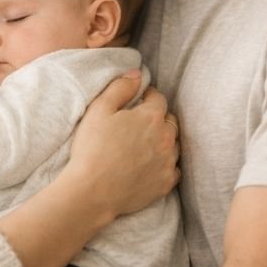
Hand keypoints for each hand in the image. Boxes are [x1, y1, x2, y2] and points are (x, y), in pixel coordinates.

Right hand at [67, 72, 179, 219]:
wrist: (92, 192)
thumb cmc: (92, 149)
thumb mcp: (99, 109)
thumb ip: (120, 87)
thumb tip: (136, 74)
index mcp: (151, 117)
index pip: (158, 98)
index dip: (148, 96)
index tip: (138, 99)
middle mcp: (166, 138)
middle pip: (170, 120)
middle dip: (158, 116)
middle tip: (141, 121)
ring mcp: (168, 162)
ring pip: (174, 144)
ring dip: (164, 139)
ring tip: (146, 142)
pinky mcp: (165, 183)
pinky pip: (174, 168)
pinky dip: (166, 163)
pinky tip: (152, 163)